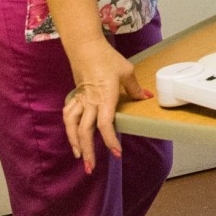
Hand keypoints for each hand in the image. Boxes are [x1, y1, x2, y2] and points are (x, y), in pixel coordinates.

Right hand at [62, 38, 150, 174]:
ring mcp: (81, 99)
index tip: (116, 153)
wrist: (85, 46)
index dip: (110, 140)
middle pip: (85, 131)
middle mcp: (91, 102)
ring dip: (74, 142)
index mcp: (105, 97)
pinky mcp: (76, 96)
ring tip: (79, 157)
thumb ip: (135, 88)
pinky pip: (69, 114)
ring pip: (72, 126)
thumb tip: (147, 97)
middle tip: (91, 168)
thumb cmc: (107, 57)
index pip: (105, 124)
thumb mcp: (127, 71)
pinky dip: (69, 127)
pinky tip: (72, 136)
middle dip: (88, 151)